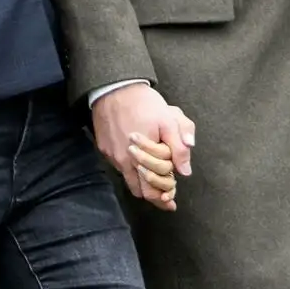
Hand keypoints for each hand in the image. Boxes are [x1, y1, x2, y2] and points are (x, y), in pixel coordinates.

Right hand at [91, 85, 194, 209]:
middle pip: (139, 191)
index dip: (163, 199)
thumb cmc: (144, 104)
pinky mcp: (104, 148)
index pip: (151, 192)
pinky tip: (139, 158)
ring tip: (153, 175)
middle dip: (153, 194)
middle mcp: (124, 162)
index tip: (171, 201)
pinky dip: (130, 168)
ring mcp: (112, 156)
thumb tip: (185, 171)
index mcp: (142, 159)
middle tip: (165, 193)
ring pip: (128, 179)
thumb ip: (179, 147)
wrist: (115, 87)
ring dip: (141, 181)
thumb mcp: (169, 121)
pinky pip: (119, 166)